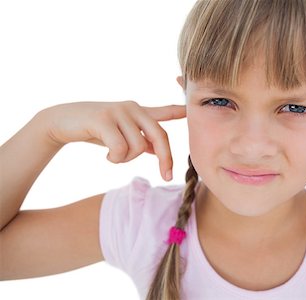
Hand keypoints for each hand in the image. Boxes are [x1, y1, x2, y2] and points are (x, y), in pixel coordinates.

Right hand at [39, 101, 185, 180]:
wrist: (63, 121)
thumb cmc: (95, 130)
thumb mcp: (121, 134)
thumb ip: (140, 140)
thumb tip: (156, 151)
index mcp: (139, 111)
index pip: (165, 111)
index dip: (180, 110)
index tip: (194, 110)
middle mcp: (133, 108)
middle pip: (159, 136)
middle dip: (165, 159)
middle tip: (167, 176)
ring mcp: (119, 111)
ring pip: (137, 147)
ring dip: (126, 160)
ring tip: (114, 156)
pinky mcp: (104, 118)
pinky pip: (120, 148)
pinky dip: (115, 159)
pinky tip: (106, 156)